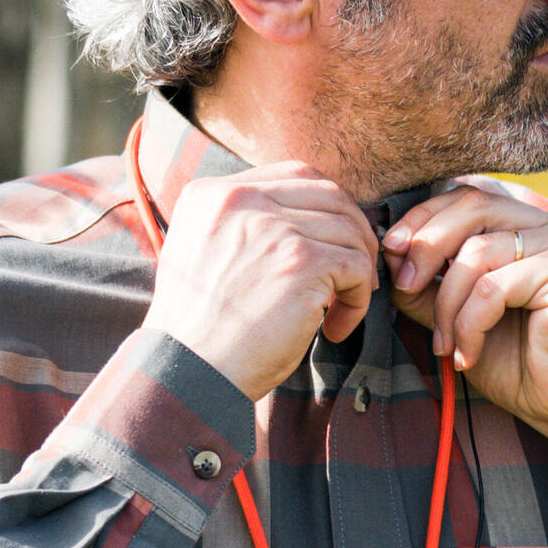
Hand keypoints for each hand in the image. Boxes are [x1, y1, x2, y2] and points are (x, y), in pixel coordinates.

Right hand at [144, 167, 382, 400]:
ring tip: (340, 310)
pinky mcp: (302, 261)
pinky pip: (357, 267)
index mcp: (212, 194)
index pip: (295, 175)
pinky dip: (358, 300)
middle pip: (331, 194)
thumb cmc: (200, 330)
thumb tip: (306, 220)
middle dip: (355, 234)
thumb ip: (243, 227)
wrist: (189, 372)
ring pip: (350, 232)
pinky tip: (335, 329)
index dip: (326, 207)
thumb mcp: (204, 255)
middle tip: (356, 276)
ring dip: (358, 273)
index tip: (332, 245)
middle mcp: (240, 199)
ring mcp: (273, 228)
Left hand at [385, 184, 547, 455]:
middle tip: (404, 288)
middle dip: (425, 246)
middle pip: (472, 206)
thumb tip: (389, 255)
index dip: (424, 217)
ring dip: (448, 304)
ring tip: (447, 344)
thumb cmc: (527, 366)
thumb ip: (432, 285)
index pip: (469, 196)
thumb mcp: (463, 318)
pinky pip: (492, 287)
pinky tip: (469, 354)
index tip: (391, 251)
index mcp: (532, 224)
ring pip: (476, 252)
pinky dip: (469, 324)